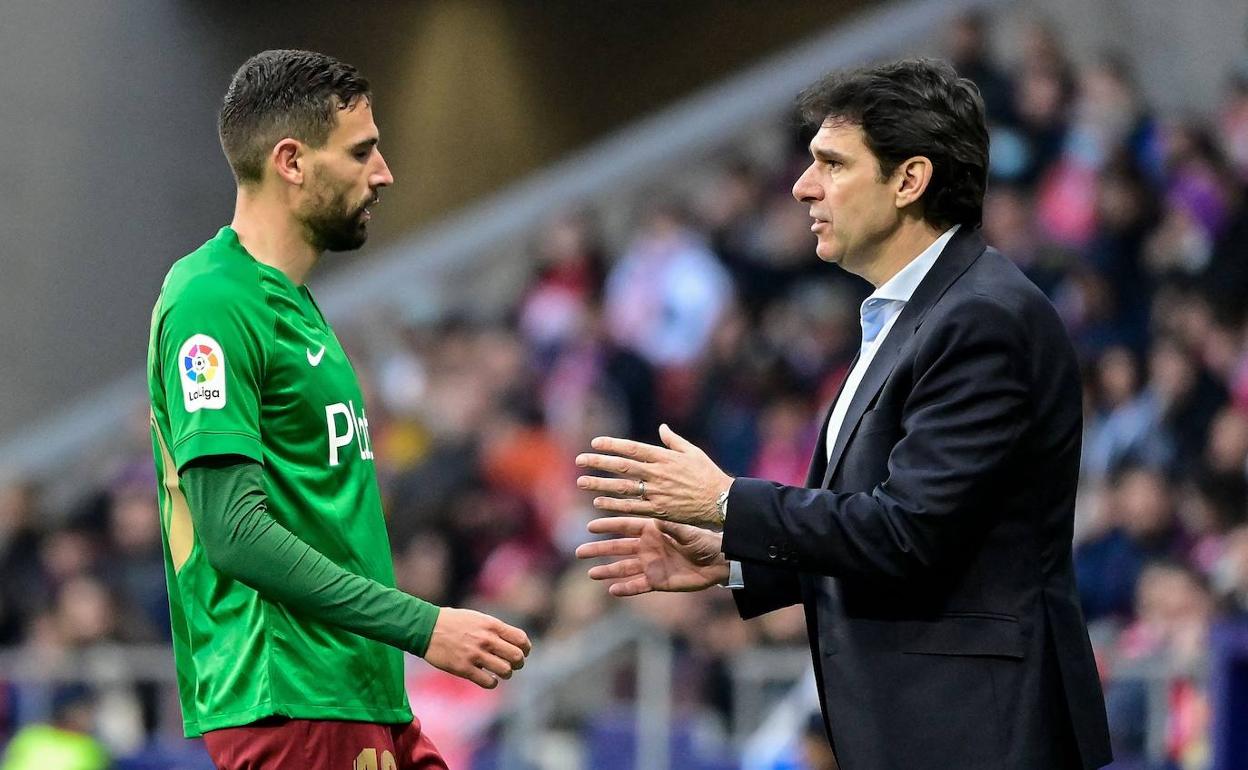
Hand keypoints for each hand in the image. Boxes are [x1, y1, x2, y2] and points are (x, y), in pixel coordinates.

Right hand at [424, 607, 531, 688]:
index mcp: (491, 625)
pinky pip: (488, 682)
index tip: (523, 653)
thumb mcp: (477, 618)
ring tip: (499, 672)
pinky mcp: (464, 668)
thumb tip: (512, 642)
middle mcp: (486, 639)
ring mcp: (475, 655)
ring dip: (505, 674)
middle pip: (517, 657)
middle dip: (518, 663)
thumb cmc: (452, 622)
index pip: (520, 639)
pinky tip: (487, 679)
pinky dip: (491, 683)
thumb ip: (494, 629)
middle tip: (513, 665)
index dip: (526, 648)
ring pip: (505, 671)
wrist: (426, 628)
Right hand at [575, 516, 729, 596]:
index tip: (590, 527)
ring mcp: (651, 565)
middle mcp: (648, 548)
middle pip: (618, 548)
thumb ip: (672, 528)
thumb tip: (657, 521)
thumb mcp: (689, 532)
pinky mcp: (658, 582)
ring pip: (624, 568)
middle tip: (579, 551)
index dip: (608, 527)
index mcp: (653, 531)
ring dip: (608, 570)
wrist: (718, 563)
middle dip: (599, 549)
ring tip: (590, 573)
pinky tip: (612, 589)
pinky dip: (626, 588)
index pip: (625, 528)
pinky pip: (638, 585)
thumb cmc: (705, 542)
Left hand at [576, 424, 732, 527]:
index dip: (612, 445)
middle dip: (599, 463)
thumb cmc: (709, 475)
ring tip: (581, 482)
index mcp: (664, 457)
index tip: (595, 443)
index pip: (632, 448)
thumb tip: (662, 427)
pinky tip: (598, 503)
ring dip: (600, 485)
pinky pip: (632, 507)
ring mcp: (657, 492)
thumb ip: (674, 440)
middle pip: (622, 466)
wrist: (722, 500)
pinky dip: (614, 505)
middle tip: (579, 461)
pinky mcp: (659, 511)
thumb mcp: (693, 452)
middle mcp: (657, 473)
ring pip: (622, 487)